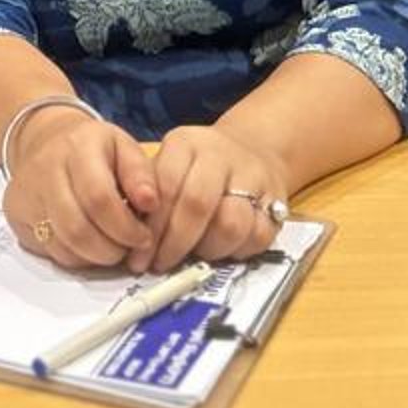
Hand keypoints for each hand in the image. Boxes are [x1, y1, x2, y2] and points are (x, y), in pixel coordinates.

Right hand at [3, 108, 159, 271]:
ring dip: (95, 258)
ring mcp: (26, 191)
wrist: (48, 139)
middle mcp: (45, 167)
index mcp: (78, 146)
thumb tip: (151, 203)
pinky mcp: (15, 212)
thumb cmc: (95, 149)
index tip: (143, 237)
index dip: (125, 227)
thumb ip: (142, 174)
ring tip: (111, 248)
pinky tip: (89, 245)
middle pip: (77, 228)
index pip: (98, 198)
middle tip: (128, 249)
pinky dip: (75, 257)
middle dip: (111, 249)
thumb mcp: (125, 148)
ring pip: (62, 245)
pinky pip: (48, 251)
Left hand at [142, 124, 288, 272]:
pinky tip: (221, 250)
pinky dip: (236, 252)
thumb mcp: (169, 165)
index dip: (151, 227)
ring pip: (230, 224)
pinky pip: (257, 237)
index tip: (138, 257)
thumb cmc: (197, 167)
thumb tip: (130, 239)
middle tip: (161, 264)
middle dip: (174, 243)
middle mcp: (221, 155)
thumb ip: (151, 195)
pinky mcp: (277, 202)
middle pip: (196, 204)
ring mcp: (253, 177)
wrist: (253, 151)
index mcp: (187, 143)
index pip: (166, 186)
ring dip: (206, 249)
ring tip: (194, 255)